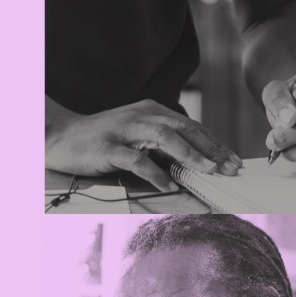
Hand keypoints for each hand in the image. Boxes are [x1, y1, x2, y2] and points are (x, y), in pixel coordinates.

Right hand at [46, 97, 241, 191]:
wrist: (61, 136)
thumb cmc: (104, 140)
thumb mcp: (138, 135)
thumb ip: (164, 145)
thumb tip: (197, 164)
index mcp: (153, 111)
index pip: (192, 126)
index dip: (215, 143)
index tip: (234, 161)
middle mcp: (142, 116)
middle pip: (185, 128)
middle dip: (212, 149)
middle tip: (231, 168)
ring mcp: (124, 130)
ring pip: (164, 137)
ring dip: (190, 154)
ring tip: (209, 170)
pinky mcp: (108, 147)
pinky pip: (135, 159)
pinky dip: (154, 172)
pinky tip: (169, 185)